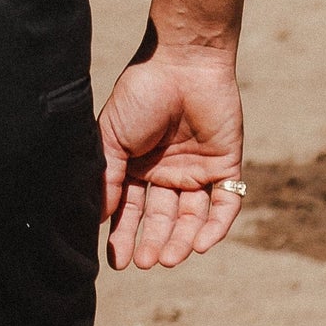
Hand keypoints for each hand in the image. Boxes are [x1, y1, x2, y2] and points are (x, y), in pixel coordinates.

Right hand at [98, 28, 245, 269]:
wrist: (181, 64)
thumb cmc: (140, 95)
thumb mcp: (112, 138)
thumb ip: (108, 178)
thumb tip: (99, 219)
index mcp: (136, 166)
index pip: (130, 210)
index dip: (124, 235)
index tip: (117, 261)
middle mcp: (166, 173)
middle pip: (160, 218)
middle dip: (152, 241)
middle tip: (145, 262)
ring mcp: (197, 171)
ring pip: (191, 217)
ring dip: (181, 240)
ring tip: (169, 258)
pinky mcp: (226, 166)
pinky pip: (225, 204)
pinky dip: (216, 226)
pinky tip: (200, 244)